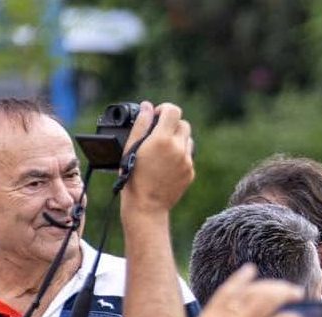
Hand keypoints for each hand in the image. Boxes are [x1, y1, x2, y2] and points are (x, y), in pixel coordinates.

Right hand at [121, 101, 194, 216]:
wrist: (147, 205)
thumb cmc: (133, 176)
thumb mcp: (131, 147)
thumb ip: (141, 123)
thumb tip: (148, 106)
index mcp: (163, 139)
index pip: (173, 110)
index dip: (164, 110)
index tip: (156, 116)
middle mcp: (179, 148)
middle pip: (183, 124)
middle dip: (171, 124)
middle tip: (157, 133)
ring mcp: (187, 161)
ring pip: (188, 140)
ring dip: (177, 139)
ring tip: (161, 150)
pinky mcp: (190, 172)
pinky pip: (188, 156)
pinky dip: (179, 155)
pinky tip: (165, 164)